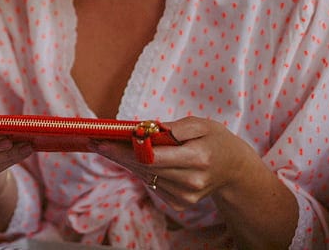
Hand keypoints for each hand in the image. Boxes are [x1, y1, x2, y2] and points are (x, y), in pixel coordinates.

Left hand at [90, 116, 259, 209]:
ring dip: (125, 161)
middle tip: (94, 141)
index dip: (127, 149)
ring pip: (145, 177)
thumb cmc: (216, 140)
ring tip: (105, 145)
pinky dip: (140, 170)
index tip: (106, 140)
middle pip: (144, 168)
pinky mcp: (180, 203)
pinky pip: (152, 184)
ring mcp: (185, 197)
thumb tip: (148, 130)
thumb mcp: (203, 124)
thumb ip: (176, 128)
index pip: (154, 157)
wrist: (234, 170)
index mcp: (198, 160)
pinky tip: (129, 158)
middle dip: (117, 154)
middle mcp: (190, 182)